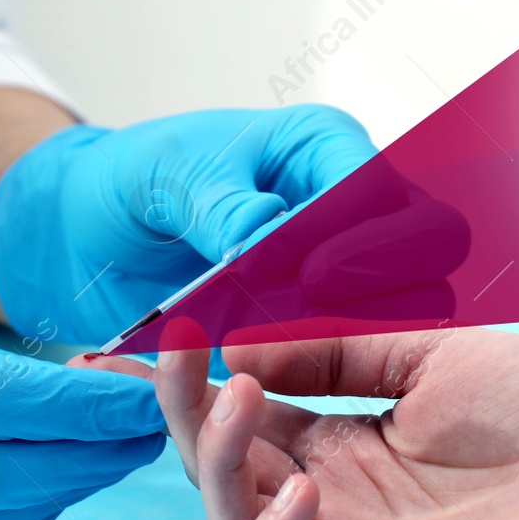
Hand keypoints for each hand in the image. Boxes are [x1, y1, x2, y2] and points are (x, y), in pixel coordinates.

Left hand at [0, 105, 382, 344]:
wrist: (88, 234)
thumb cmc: (129, 180)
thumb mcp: (162, 176)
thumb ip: (217, 202)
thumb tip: (268, 230)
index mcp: (323, 148)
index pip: (381, 187)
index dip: (359, 235)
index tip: (308, 276)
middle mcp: (354, 209)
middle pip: (430, 242)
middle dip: (385, 282)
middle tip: (312, 308)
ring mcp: (349, 272)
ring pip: (414, 306)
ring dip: (360, 333)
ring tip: (280, 346)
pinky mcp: (323, 329)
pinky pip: (362, 353)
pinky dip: (326, 367)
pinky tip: (264, 371)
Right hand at [80, 326, 518, 519]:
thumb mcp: (424, 353)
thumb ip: (331, 347)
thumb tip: (237, 340)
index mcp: (339, 441)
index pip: (240, 416)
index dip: (189, 380)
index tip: (157, 330)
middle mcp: (332, 499)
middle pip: (221, 471)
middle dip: (188, 412)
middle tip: (182, 355)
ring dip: (220, 464)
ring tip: (243, 402)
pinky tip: (296, 491)